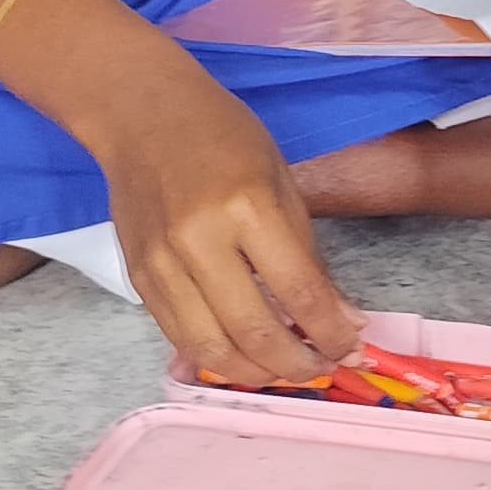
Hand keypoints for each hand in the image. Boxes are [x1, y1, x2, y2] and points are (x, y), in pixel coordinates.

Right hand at [95, 68, 364, 382]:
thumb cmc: (224, 137)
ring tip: (286, 370)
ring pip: (211, 349)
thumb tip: (343, 320)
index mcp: (248, 207)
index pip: (298, 292)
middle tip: (324, 368)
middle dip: (298, 366)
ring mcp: (161, 265)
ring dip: (257, 373)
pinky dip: (217, 357)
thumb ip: (309, 256)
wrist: (143, 116)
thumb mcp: (282, 183)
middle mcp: (199, 242)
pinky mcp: (137, 279)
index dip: (332, 333)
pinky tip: (245, 354)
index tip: (352, 348)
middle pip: (254, 332)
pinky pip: (180, 336)